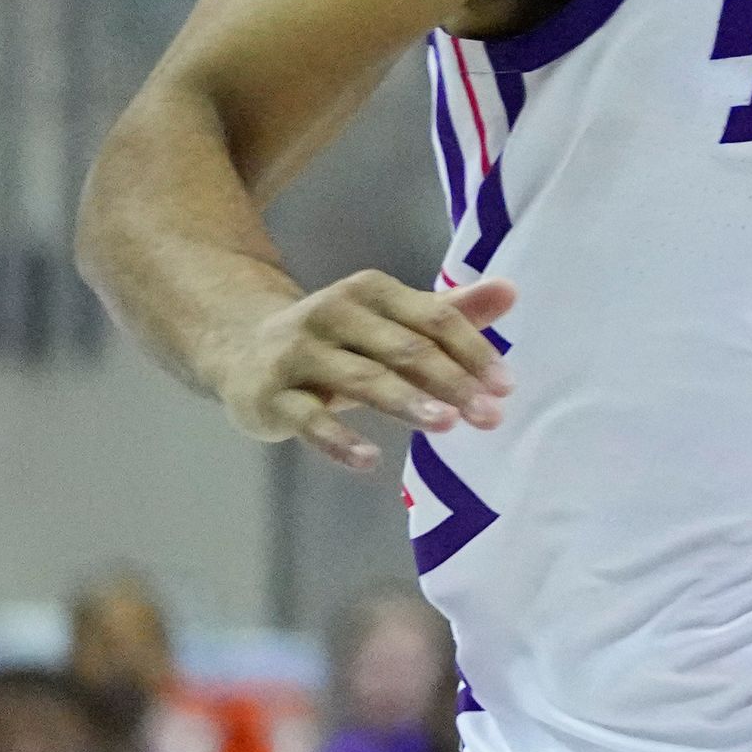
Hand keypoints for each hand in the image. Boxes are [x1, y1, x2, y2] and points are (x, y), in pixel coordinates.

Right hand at [214, 270, 515, 471]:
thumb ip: (449, 311)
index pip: (433, 319)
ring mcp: (298, 353)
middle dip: (452, 381)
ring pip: (361, 378)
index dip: (473, 351)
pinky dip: (338, 439)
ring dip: (407, 401)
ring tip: (448, 425)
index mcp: (370, 291)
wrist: (239, 347)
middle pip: (404, 348)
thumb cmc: (339, 339)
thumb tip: (511, 291)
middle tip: (491, 414)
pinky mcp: (271, 394)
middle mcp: (332, 313)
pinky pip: (308, 419)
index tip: (505, 386)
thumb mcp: (391, 321)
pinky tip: (368, 460)